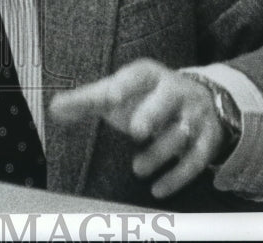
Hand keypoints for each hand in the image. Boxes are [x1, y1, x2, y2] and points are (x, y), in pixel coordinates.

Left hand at [49, 58, 224, 198]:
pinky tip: (158, 188)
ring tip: (137, 168)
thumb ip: (87, 101)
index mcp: (149, 75)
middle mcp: (176, 90)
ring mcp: (194, 114)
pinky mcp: (207, 139)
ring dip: (160, 153)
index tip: (110, 96)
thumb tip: (55, 108)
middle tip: (136, 130)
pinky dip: (178, 176)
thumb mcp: (118, 93)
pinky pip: (197, 158)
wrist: (196, 100)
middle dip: (153, 113)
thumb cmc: (145, 97)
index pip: (137, 75)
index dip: (124, 84)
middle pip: (168, 98)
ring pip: (181, 132)